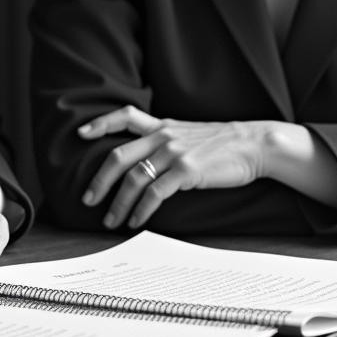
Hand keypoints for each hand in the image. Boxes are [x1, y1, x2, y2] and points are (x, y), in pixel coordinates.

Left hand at [79, 106, 267, 229]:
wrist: (254, 144)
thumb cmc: (223, 144)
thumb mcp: (189, 133)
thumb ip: (166, 140)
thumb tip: (145, 159)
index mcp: (162, 125)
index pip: (124, 115)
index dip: (100, 123)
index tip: (81, 134)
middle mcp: (163, 136)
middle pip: (118, 156)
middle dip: (99, 180)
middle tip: (87, 199)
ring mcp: (174, 152)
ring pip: (133, 178)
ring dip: (118, 203)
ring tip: (111, 220)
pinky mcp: (187, 170)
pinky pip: (155, 193)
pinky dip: (141, 210)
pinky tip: (136, 221)